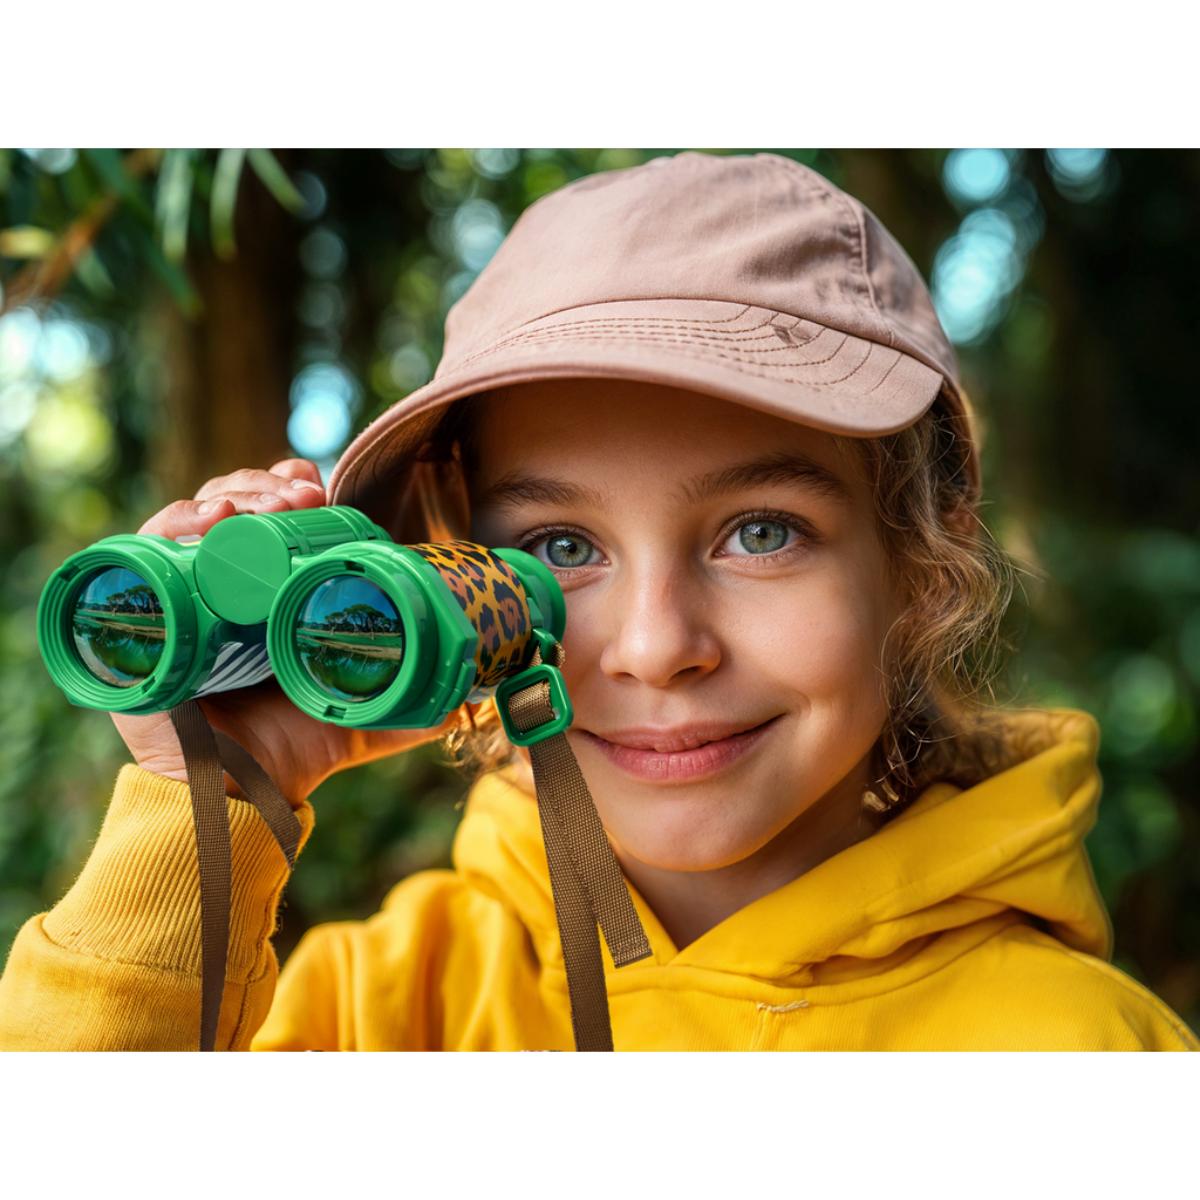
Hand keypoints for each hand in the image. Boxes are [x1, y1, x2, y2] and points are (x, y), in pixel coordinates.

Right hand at [111, 458, 470, 807]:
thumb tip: (468, 698)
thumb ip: (414, 705)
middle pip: (232, 508)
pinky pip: (142, 556)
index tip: (317, 487)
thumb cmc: (291, 753)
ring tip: (266, 508)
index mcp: (266, 594)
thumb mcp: (362, 716)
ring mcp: (179, 598)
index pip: (268, 519)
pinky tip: (208, 520)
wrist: (240, 797)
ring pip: (192, 518)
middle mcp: (220, 588)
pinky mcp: (140, 619)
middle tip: (302, 501)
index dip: (287, 490)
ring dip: (231, 497)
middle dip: (265, 489)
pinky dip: (173, 528)